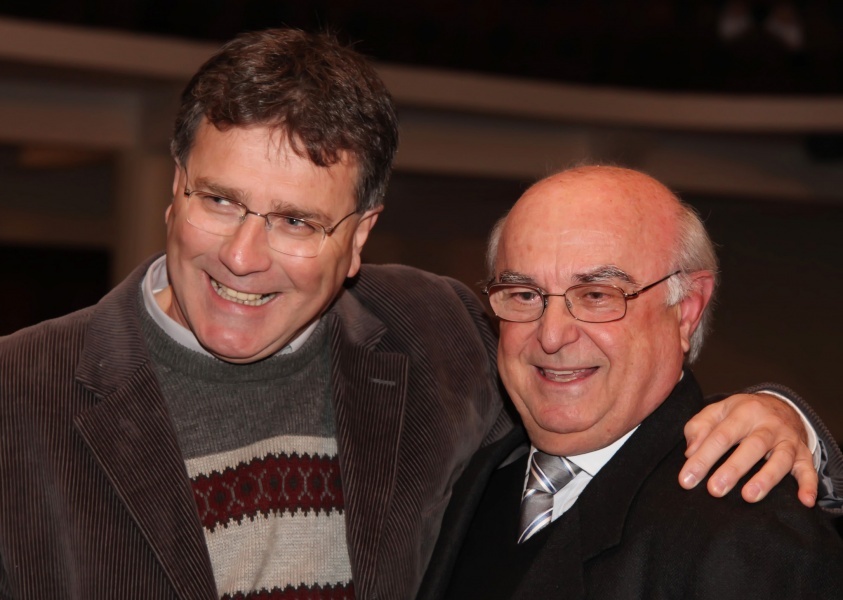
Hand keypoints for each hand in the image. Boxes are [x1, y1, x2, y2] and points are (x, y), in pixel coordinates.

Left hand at [679, 393, 816, 506]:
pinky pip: (808, 469)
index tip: (687, 480)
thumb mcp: (717, 411)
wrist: (779, 406)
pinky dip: (809, 485)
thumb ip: (699, 428)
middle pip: (751, 447)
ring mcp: (788, 439)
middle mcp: (768, 425)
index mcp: (743, 412)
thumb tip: (690, 452)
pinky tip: (805, 501)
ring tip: (749, 496)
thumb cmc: (740, 414)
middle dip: (732, 469)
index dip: (702, 458)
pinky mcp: (803, 453)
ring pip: (780, 458)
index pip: (720, 436)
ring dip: (766, 478)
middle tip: (715, 490)